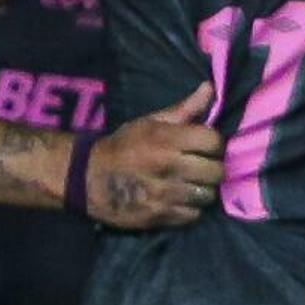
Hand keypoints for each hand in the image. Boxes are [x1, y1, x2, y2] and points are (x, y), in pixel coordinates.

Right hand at [83, 84, 224, 229]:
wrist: (88, 178)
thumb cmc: (123, 146)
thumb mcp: (149, 122)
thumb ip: (184, 109)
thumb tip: (210, 88)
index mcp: (167, 139)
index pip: (214, 141)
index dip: (214, 144)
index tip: (206, 146)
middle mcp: (170, 167)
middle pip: (216, 171)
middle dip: (212, 168)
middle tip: (201, 168)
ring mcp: (166, 195)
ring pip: (207, 195)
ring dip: (202, 190)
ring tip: (190, 185)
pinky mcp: (160, 216)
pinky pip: (193, 215)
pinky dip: (189, 209)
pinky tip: (178, 200)